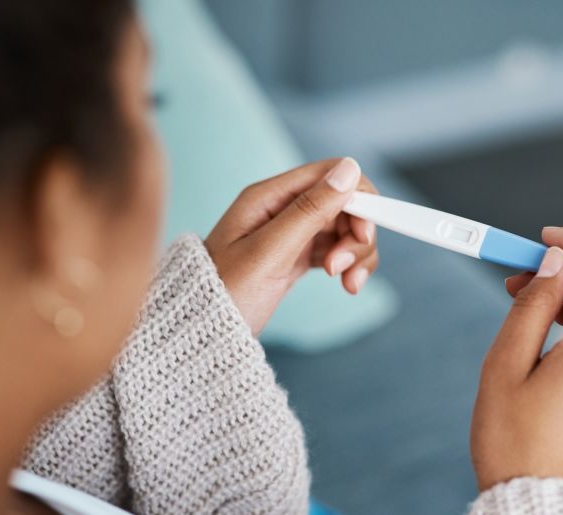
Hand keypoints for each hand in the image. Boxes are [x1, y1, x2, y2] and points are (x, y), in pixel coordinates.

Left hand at [205, 158, 378, 333]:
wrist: (200, 336)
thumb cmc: (225, 293)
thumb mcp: (270, 251)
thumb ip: (310, 210)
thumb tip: (349, 169)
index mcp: (269, 196)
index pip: (331, 174)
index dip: (358, 200)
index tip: (363, 235)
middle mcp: (281, 209)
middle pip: (343, 203)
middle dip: (357, 234)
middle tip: (346, 269)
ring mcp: (289, 233)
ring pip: (344, 229)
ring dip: (356, 254)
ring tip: (348, 284)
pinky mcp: (295, 257)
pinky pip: (336, 250)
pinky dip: (349, 265)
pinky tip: (347, 285)